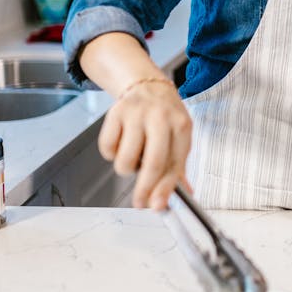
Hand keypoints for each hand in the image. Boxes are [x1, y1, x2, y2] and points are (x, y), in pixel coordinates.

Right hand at [98, 80, 192, 210]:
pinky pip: (107, 148)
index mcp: (181, 126)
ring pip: (125, 160)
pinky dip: (111, 154)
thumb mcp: (180, 137)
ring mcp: (136, 114)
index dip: (165, 189)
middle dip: (145, 189)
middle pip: (152, 164)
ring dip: (127, 168)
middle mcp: (160, 118)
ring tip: (133, 156)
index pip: (174, 164)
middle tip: (140, 202)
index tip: (157, 206)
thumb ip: (179, 167)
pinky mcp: (115, 112)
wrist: (147, 85)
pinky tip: (121, 143)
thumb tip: (184, 195)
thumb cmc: (165, 117)